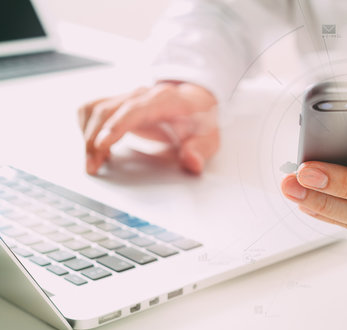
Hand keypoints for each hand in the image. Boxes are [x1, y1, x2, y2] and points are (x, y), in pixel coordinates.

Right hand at [78, 82, 218, 174]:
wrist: (194, 102)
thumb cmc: (199, 121)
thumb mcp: (209, 138)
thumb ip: (201, 150)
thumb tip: (192, 161)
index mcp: (165, 100)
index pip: (135, 109)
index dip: (117, 125)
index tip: (102, 145)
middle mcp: (141, 95)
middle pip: (107, 110)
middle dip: (94, 139)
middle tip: (92, 167)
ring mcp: (126, 96)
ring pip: (94, 109)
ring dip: (87, 136)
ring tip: (93, 163)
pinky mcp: (116, 102)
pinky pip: (90, 110)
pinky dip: (86, 129)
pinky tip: (97, 149)